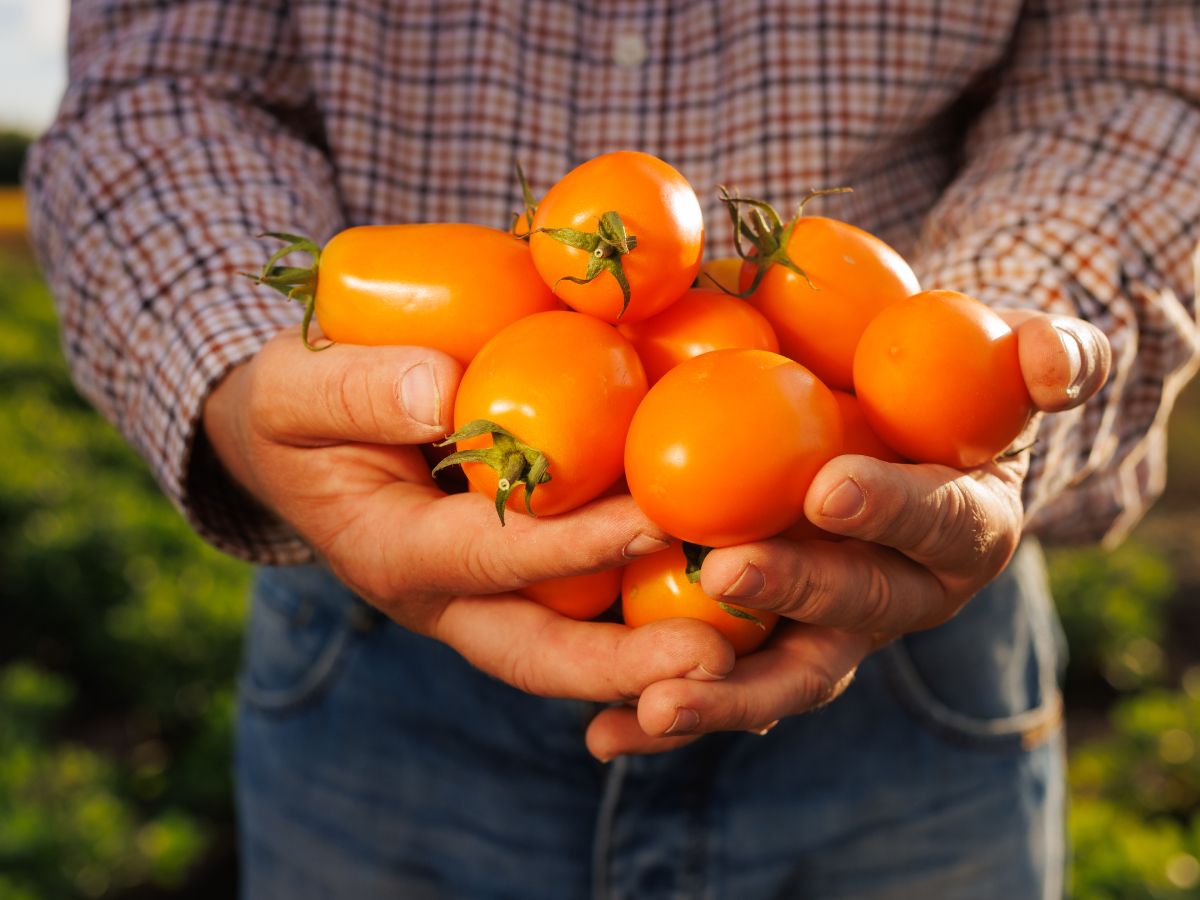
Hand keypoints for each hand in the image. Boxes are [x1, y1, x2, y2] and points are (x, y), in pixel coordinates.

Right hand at [204, 326, 735, 701]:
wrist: (296, 440)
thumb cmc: (296, 406)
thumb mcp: (296, 387)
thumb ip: (357, 389)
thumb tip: (444, 393)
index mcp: (390, 553)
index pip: (489, 559)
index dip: (571, 547)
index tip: (656, 524)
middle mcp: (445, 599)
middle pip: (543, 651)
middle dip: (627, 666)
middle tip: (719, 663)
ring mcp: (485, 599)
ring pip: (575, 643)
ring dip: (654, 652)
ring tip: (748, 641)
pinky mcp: (517, 579)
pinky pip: (586, 607)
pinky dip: (649, 606)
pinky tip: (727, 585)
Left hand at [586, 311, 1110, 757]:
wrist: (904, 432)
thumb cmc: (955, 386)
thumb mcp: (1014, 355)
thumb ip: (1048, 356)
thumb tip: (1052, 364)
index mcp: (965, 530)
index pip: (939, 521)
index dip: (892, 510)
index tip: (829, 490)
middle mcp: (904, 596)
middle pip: (854, 609)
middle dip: (792, 594)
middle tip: (723, 573)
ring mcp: (834, 630)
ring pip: (789, 676)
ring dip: (724, 696)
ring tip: (653, 706)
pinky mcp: (770, 644)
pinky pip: (725, 684)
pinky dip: (667, 716)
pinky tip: (605, 736)